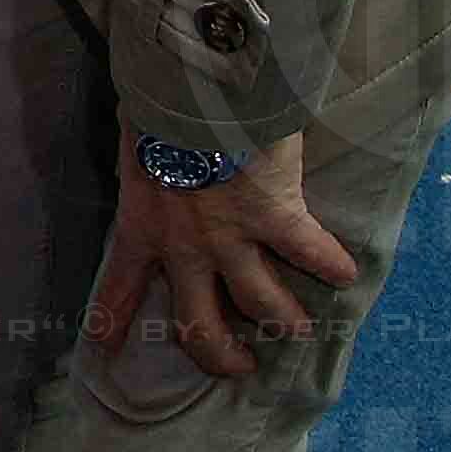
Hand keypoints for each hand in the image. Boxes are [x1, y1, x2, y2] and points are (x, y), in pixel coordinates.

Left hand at [87, 131, 361, 382]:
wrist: (190, 86)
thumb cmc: (156, 106)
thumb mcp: (136, 148)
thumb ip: (150, 173)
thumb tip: (156, 163)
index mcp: (143, 225)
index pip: (119, 283)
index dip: (113, 318)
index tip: (105, 345)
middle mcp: (184, 246)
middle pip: (198, 324)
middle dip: (219, 355)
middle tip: (239, 366)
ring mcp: (232, 237)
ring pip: (261, 304)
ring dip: (283, 318)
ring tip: (296, 325)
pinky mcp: (276, 216)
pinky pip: (312, 253)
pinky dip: (332, 264)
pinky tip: (345, 273)